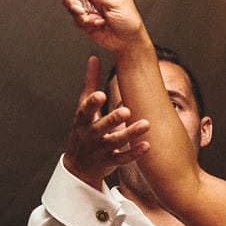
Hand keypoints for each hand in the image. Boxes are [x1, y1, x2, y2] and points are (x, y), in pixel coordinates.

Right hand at [60, 0, 146, 51]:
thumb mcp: (116, 2)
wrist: (127, 41)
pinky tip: (96, 23)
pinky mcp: (84, 17)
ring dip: (81, 13)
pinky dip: (84, 21)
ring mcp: (88, 4)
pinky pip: (75, 16)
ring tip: (94, 18)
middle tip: (82, 7)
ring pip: (71, 3)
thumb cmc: (129, 20)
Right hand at [61, 57, 150, 187]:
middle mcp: (90, 135)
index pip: (85, 111)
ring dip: (130, 134)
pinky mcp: (110, 162)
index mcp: (82, 120)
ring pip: (115, 142)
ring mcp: (100, 150)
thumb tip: (94, 58)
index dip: (92, 103)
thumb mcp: (82, 109)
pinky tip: (147, 145)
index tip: (101, 95)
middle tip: (126, 111)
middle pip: (101, 127)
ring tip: (145, 124)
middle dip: (113, 119)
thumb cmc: (83, 131)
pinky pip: (123, 158)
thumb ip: (90, 83)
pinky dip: (134, 153)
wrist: (78, 167)